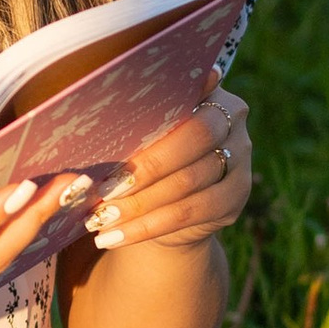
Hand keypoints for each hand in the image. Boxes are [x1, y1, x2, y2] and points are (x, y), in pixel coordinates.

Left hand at [84, 83, 252, 259]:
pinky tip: (116, 236)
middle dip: (145, 168)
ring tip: (100, 219)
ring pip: (188, 182)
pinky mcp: (236, 198)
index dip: (149, 122)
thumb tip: (88, 133)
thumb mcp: (139, 134)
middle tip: (103, 191)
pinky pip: (192, 212)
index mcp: (208, 91)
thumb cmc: (146, 156)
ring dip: (140, 204)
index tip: (110, 147)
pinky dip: (149, 226)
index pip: (184, 101)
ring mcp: (241, 161)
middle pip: (194, 139)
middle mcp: (233, 122)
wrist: (170, 204)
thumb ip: (130, 123)